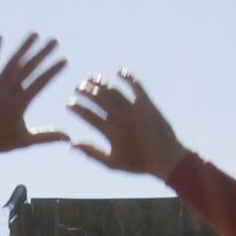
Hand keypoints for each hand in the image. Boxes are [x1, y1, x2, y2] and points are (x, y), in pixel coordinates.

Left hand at [0, 35, 67, 160]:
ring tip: (34, 34)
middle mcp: (8, 90)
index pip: (40, 82)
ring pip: (12, 62)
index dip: (53, 70)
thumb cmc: (0, 142)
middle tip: (54, 40)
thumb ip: (47, 136)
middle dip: (42, 53)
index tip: (64, 59)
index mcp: (20, 103)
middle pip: (28, 67)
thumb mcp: (26, 140)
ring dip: (23, 47)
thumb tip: (68, 137)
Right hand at [67, 70, 184, 177]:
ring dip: (100, 83)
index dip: (76, 107)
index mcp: (111, 132)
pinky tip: (119, 72)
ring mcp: (135, 109)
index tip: (69, 103)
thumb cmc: (138, 163)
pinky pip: (136, 86)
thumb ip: (91, 152)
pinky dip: (128, 77)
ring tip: (91, 78)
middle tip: (78, 87)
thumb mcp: (112, 163)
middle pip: (99, 98)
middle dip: (85, 91)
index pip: (88, 115)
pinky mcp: (147, 104)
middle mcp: (121, 118)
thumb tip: (72, 143)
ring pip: (114, 91)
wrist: (166, 159)